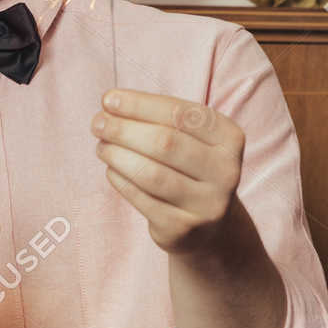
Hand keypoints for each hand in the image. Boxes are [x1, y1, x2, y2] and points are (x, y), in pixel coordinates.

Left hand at [90, 89, 244, 254]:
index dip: (140, 105)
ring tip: (101, 146)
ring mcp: (207, 204)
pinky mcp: (183, 228)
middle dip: (124, 129)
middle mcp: (226, 171)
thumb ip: (158, 118)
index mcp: (230, 138)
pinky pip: (142, 199)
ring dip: (118, 155)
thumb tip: (110, 103)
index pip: (181, 113)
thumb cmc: (190, 167)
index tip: (108, 99)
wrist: (210, 226)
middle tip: (97, 123)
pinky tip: (111, 170)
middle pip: (165, 142)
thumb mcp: (189, 139)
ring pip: (151, 174)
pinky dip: (121, 180)